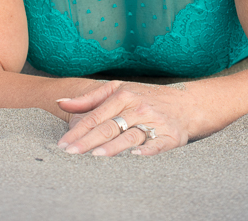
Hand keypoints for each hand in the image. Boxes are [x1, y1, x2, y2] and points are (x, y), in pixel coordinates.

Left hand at [55, 80, 194, 156]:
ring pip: (130, 136)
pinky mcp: (169, 136)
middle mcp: (137, 108)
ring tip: (96, 156)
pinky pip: (157, 145)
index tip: (63, 144)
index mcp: (123, 96)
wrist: (186, 103)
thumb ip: (89, 99)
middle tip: (70, 153)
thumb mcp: (118, 90)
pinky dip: (147, 151)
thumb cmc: (146, 97)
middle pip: (109, 127)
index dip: (78, 130)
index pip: (96, 116)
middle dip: (88, 141)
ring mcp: (154, 122)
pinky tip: (135, 157)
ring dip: (113, 147)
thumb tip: (61, 103)